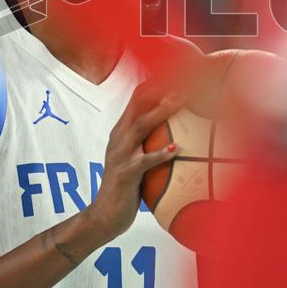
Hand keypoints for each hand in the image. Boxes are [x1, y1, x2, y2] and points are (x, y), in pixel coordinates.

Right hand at [85, 83, 183, 240]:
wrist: (103, 215)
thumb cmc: (125, 188)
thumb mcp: (134, 159)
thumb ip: (147, 143)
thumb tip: (174, 132)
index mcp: (121, 132)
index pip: (136, 99)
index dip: (154, 83)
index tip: (176, 71)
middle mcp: (119, 138)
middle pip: (139, 105)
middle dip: (159, 89)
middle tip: (182, 78)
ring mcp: (120, 155)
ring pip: (141, 126)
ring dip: (161, 112)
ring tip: (179, 100)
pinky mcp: (125, 174)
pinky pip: (144, 162)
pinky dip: (160, 154)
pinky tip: (176, 149)